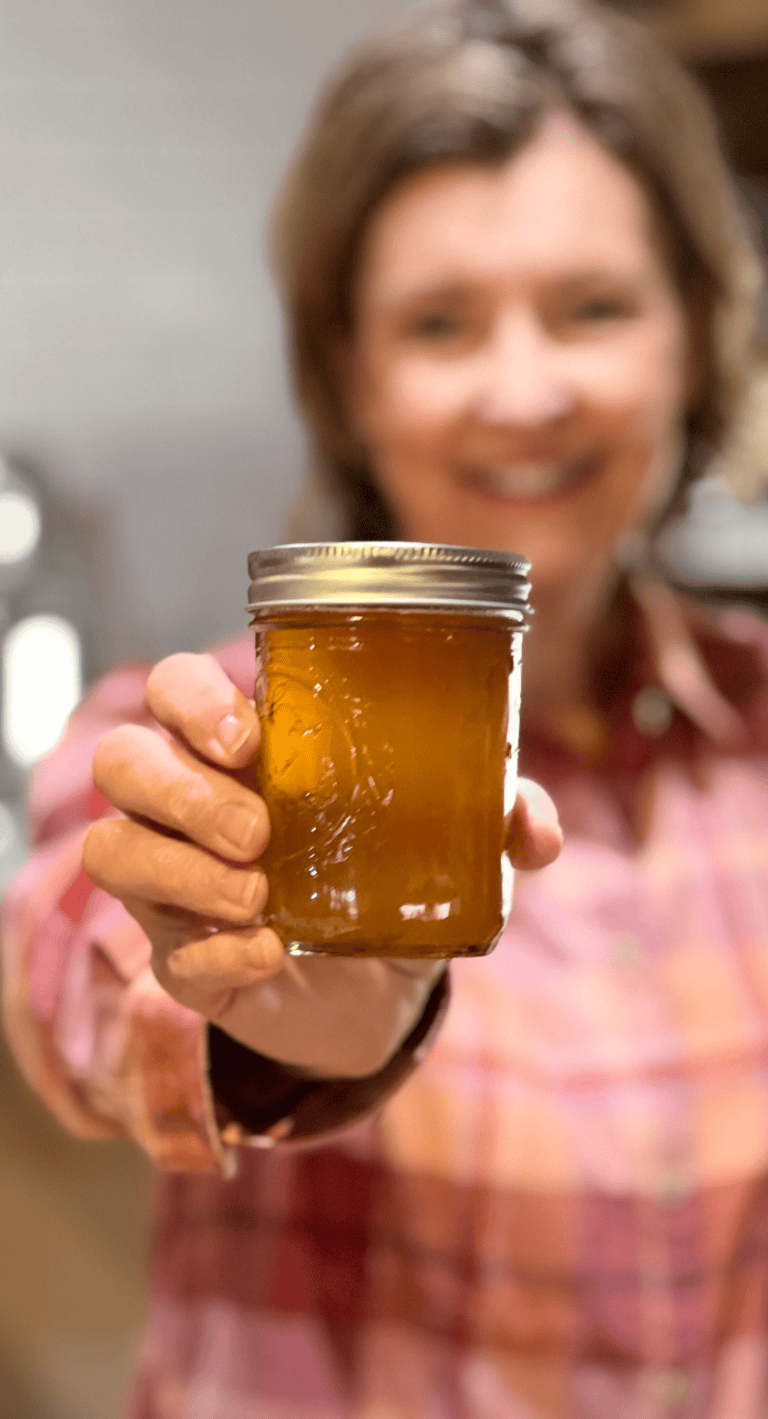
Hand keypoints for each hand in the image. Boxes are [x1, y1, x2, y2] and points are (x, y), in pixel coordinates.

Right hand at [83, 653, 561, 1076]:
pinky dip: (216, 951)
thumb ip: (498, 818)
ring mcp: (174, 884)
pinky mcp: (181, 960)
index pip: (174, 690)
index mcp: (245, 753)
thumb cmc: (395, 883)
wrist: (377, 997)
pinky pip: (163, 951)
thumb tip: (533, 826)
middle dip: (181, 790)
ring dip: (180, 869)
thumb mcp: (452, 843)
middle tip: (259, 830)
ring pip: (110, 848)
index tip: (248, 739)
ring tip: (259, 894)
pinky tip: (271, 953)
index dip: (190, 702)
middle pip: (121, 760)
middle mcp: (190, 807)